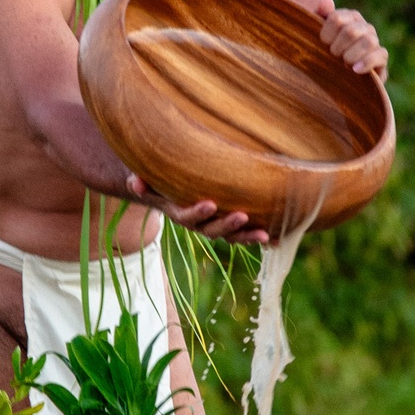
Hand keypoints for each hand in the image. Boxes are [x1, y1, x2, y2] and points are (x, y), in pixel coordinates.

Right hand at [126, 175, 268, 244]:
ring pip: (231, 237)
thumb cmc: (158, 176)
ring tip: (265, 235)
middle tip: (242, 217)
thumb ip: (141, 181)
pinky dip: (261, 237)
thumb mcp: (147, 177)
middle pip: (212, 231)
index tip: (210, 204)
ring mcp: (215, 225)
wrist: (169, 184)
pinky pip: (245, 233)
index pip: (187, 217)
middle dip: (227, 226)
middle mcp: (198, 223)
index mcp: (179, 212)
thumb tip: (134, 182)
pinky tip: (280, 238)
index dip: (198, 212)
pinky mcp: (229, 223)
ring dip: (247, 237)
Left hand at [316, 0, 387, 80]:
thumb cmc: (328, 52)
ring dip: (351, 55)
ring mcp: (375, 41)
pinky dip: (367, 62)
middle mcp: (364, 26)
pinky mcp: (382, 57)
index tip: (322, 44)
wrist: (342, 76)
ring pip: (368, 41)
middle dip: (338, 47)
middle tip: (332, 56)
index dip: (326, 34)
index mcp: (349, 17)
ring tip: (344, 63)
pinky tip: (355, 70)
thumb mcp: (319, 34)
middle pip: (350, 31)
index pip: (336, 19)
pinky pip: (380, 55)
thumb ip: (320, 16)